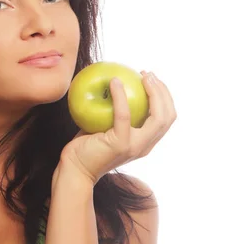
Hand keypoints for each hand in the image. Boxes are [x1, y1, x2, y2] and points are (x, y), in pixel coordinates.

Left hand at [58, 71, 176, 185]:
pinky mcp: (120, 144)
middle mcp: (145, 146)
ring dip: (154, 92)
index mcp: (145, 142)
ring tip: (142, 76)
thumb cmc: (86, 146)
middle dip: (163, 91)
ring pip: (157, 117)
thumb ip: (115, 113)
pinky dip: (121, 95)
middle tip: (148, 74)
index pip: (166, 118)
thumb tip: (116, 83)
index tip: (151, 79)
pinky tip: (114, 81)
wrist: (74, 169)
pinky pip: (124, 115)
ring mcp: (135, 146)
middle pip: (168, 116)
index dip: (164, 96)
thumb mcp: (106, 127)